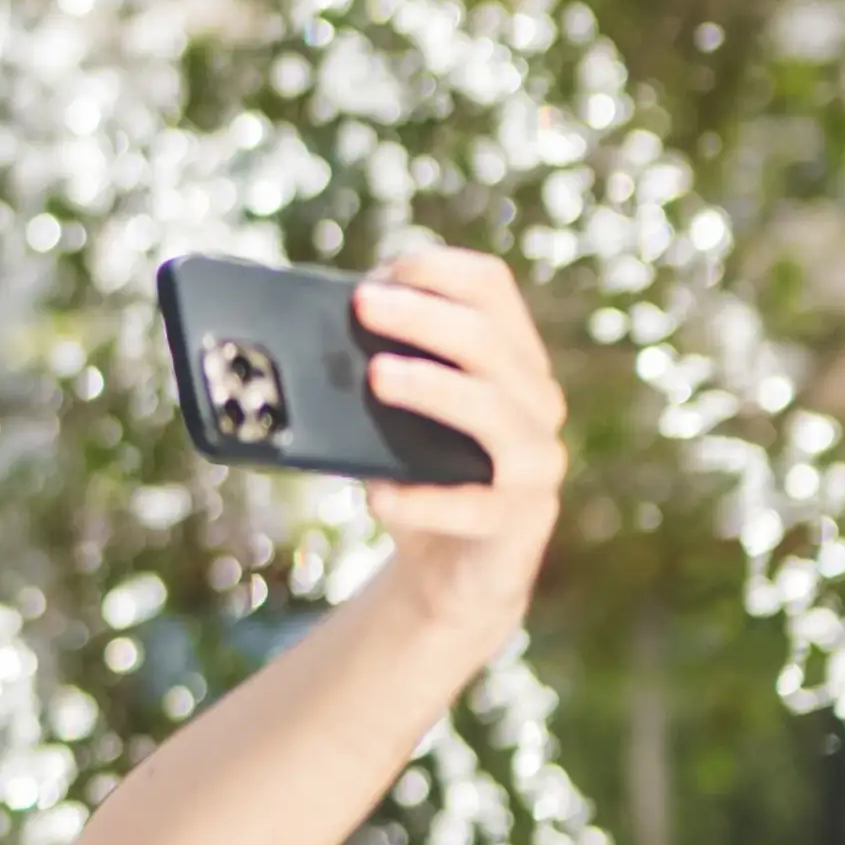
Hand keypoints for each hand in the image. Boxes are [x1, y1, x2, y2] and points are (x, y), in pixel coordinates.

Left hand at [348, 241, 565, 640]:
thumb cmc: (420, 476)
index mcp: (511, 357)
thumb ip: (378, 370)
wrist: (452, 574)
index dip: (437, 270)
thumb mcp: (397, 417)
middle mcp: (536, 401)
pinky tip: (378, 496)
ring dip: (434, 388)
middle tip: (362, 307)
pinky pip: (475, 506)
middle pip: (490, 340)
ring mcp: (536, 463)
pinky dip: (423, 500)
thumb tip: (308, 333)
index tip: (378, 274)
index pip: (492, 287)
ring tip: (376, 376)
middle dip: (423, 316)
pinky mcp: (519, 523)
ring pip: (497, 412)